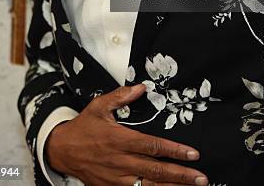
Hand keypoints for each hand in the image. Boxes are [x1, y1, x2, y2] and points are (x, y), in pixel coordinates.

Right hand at [45, 83, 207, 185]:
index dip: (174, 151)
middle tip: (201, 178)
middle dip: (181, 175)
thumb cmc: (84, 126)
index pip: (152, 147)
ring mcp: (116, 179)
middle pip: (156, 171)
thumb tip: (142, 87)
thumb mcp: (99, 106)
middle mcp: (120, 161)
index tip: (193, 154)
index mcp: (119, 140)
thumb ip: (121, 96)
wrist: (61, 150)